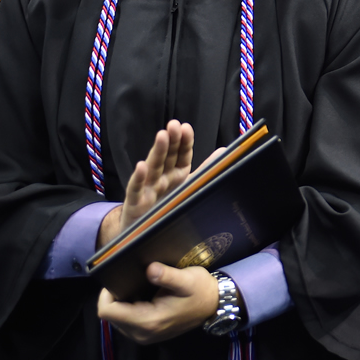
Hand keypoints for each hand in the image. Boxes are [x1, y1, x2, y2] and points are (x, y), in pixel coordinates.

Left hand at [96, 263, 219, 343]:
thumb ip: (166, 275)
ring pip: (116, 319)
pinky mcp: (147, 335)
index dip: (107, 293)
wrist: (215, 305)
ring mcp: (144, 336)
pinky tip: (142, 296)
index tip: (121, 278)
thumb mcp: (187, 279)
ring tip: (137, 287)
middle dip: (115, 297)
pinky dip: (128, 308)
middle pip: (110, 316)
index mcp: (148, 321)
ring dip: (121, 303)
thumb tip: (149, 268)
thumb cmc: (201, 290)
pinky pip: (126, 322)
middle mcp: (142, 333)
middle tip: (130, 280)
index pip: (107, 311)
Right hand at [97, 120, 196, 247]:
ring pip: (153, 168)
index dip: (184, 141)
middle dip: (171, 141)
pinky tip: (142, 166)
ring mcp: (147, 189)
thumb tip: (224, 151)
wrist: (142, 235)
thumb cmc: (165, 207)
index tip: (186, 127)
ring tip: (162, 136)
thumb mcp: (188, 188)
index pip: (181, 155)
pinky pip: (136, 189)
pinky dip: (139, 178)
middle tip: (174, 125)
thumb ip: (206, 171)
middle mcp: (162, 178)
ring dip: (158, 152)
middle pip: (167, 157)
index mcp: (176, 175)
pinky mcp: (135, 203)